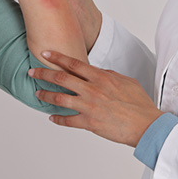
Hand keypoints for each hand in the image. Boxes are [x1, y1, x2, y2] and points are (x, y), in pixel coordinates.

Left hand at [29, 51, 161, 146]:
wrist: (145, 124)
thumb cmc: (139, 104)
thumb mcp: (127, 82)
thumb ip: (110, 75)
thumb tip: (98, 72)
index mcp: (101, 77)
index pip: (74, 64)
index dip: (57, 57)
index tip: (46, 54)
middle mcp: (92, 90)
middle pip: (61, 78)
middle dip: (43, 73)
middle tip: (32, 72)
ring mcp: (89, 106)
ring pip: (59, 98)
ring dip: (46, 95)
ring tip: (37, 93)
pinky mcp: (89, 122)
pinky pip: (67, 120)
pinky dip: (57, 119)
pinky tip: (52, 117)